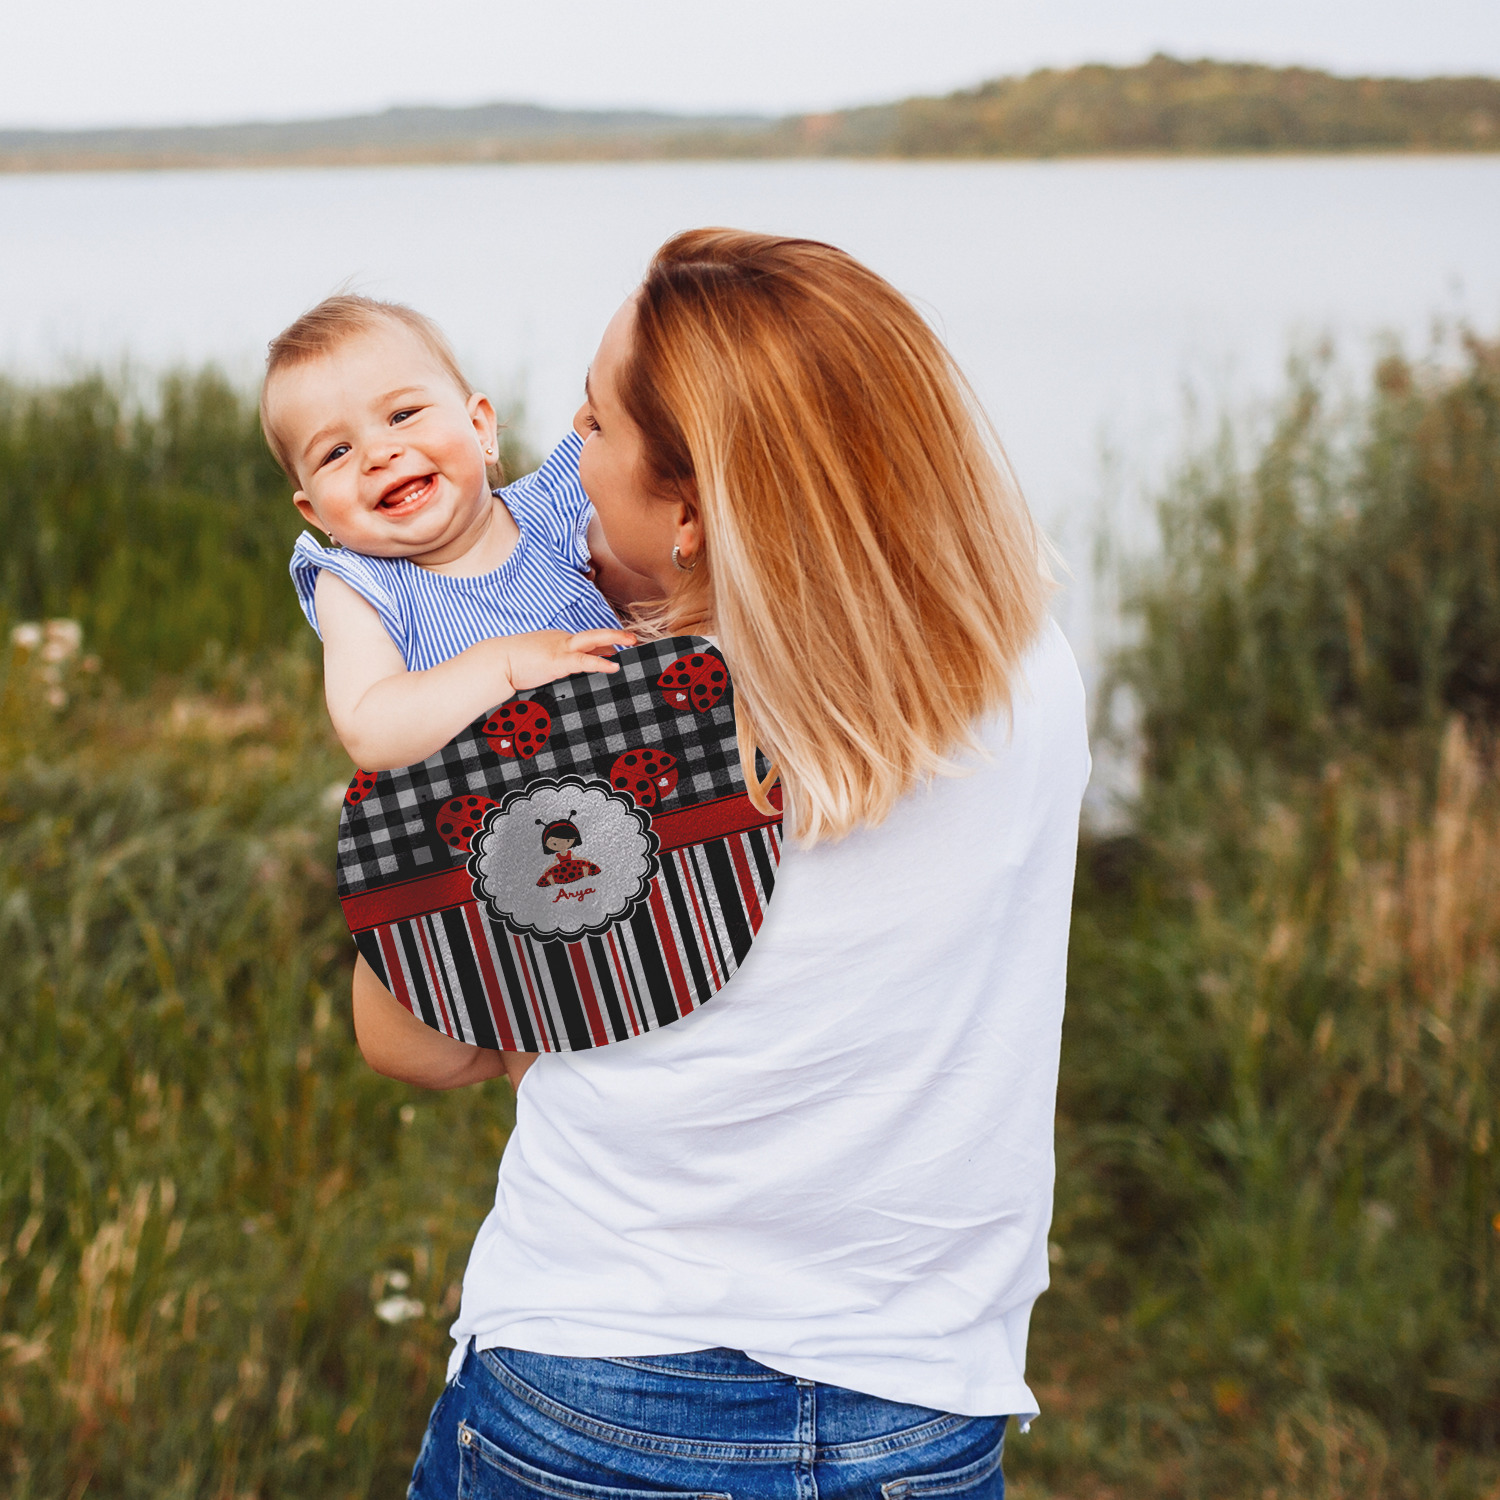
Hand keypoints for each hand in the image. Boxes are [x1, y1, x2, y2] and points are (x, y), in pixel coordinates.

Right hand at [501, 628, 635, 693]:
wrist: (496, 661)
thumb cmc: (512, 664)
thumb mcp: (538, 662)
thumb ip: (553, 666)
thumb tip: (560, 675)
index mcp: (558, 641)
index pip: (586, 642)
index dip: (605, 644)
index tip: (620, 647)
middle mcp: (562, 640)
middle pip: (594, 635)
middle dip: (616, 636)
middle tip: (633, 638)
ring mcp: (561, 648)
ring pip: (593, 640)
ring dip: (615, 640)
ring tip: (632, 643)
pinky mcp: (558, 660)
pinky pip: (584, 661)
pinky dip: (600, 662)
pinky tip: (614, 666)